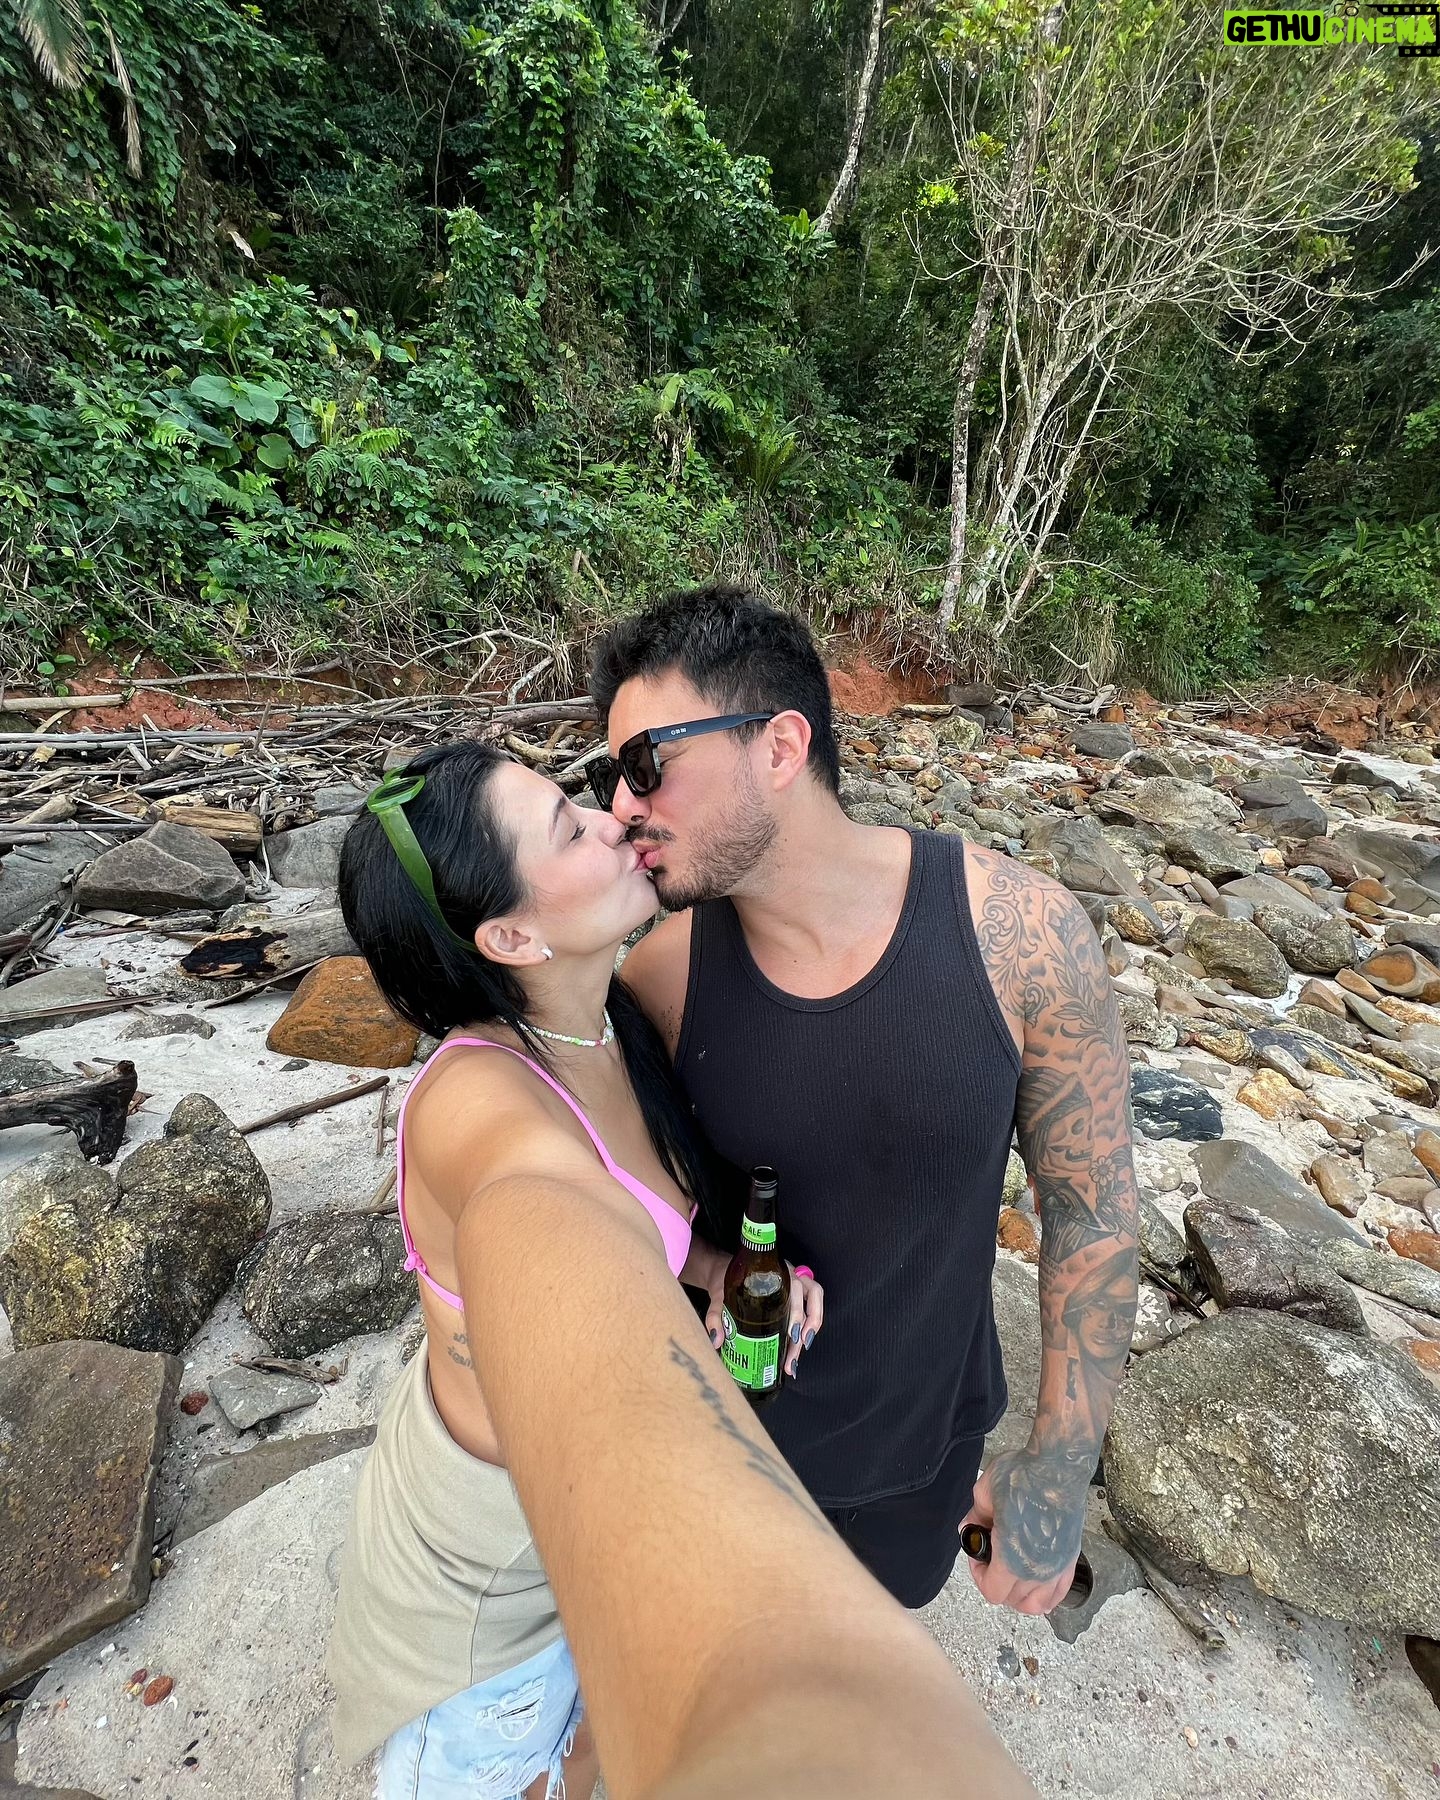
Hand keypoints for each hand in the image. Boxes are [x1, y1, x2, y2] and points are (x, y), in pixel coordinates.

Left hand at [699, 1252, 823, 1377]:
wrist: (723, 1272)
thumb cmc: (725, 1279)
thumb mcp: (718, 1295)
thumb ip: (716, 1315)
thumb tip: (718, 1339)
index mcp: (774, 1272)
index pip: (795, 1286)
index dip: (799, 1311)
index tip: (792, 1334)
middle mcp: (788, 1275)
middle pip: (809, 1297)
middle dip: (806, 1327)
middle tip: (794, 1353)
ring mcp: (793, 1283)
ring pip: (814, 1302)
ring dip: (812, 1328)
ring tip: (798, 1354)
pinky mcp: (792, 1295)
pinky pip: (809, 1308)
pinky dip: (807, 1327)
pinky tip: (797, 1347)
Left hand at [958, 1453, 1086, 1615]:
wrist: (1058, 1466)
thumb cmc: (1023, 1476)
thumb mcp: (985, 1492)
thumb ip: (974, 1516)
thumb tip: (968, 1529)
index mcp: (1012, 1558)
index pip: (992, 1592)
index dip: (979, 1575)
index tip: (979, 1554)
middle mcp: (1037, 1570)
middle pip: (1012, 1599)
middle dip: (997, 1580)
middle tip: (992, 1557)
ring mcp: (1057, 1567)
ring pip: (1036, 1604)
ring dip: (1020, 1594)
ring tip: (1012, 1571)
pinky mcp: (1071, 1558)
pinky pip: (1059, 1594)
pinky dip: (1045, 1595)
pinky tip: (1035, 1581)